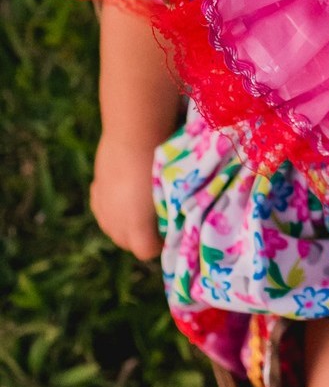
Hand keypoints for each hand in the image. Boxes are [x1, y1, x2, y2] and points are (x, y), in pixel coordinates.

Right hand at [90, 132, 162, 259]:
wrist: (134, 135)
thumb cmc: (161, 167)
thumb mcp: (172, 196)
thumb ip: (170, 216)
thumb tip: (173, 225)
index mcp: (136, 228)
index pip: (145, 251)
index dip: (159, 245)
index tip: (170, 234)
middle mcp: (115, 223)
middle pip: (126, 243)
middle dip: (142, 238)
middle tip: (159, 223)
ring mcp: (103, 207)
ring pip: (111, 228)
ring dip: (125, 225)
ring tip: (140, 210)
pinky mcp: (96, 190)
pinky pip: (102, 210)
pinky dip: (112, 209)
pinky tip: (123, 198)